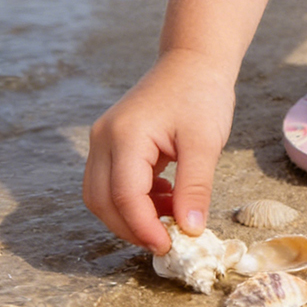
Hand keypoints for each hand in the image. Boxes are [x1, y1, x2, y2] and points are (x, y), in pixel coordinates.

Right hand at [82, 51, 234, 253]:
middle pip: (102, 201)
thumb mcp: (205, 142)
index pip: (124, 196)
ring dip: (130, 215)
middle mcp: (104, 138)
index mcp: (125, 135)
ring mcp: (104, 139)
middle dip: (131, 228)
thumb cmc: (201, 94)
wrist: (194, 60)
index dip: (144, 227)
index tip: (169, 246)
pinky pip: (111, 182)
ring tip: (170, 217)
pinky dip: (133, 199)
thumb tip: (191, 230)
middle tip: (167, 241)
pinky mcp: (112, 142)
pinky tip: (166, 197)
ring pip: (101, 195)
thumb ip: (195, 187)